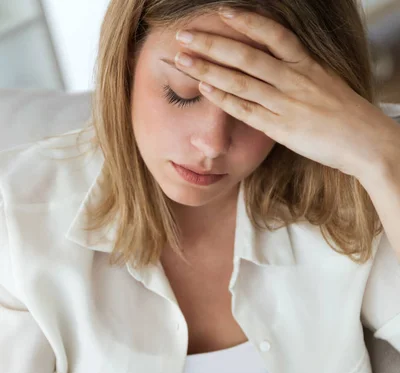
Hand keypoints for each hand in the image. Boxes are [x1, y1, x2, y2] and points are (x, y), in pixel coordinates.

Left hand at [174, 8, 395, 180]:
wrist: (365, 142)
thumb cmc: (347, 115)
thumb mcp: (325, 84)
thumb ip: (300, 75)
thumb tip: (277, 69)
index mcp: (307, 64)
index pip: (273, 34)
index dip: (247, 20)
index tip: (222, 11)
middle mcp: (294, 78)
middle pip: (246, 54)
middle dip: (212, 43)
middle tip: (185, 35)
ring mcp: (286, 103)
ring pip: (241, 80)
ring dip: (208, 69)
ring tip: (182, 60)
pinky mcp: (281, 127)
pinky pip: (246, 110)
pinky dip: (224, 99)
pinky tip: (204, 89)